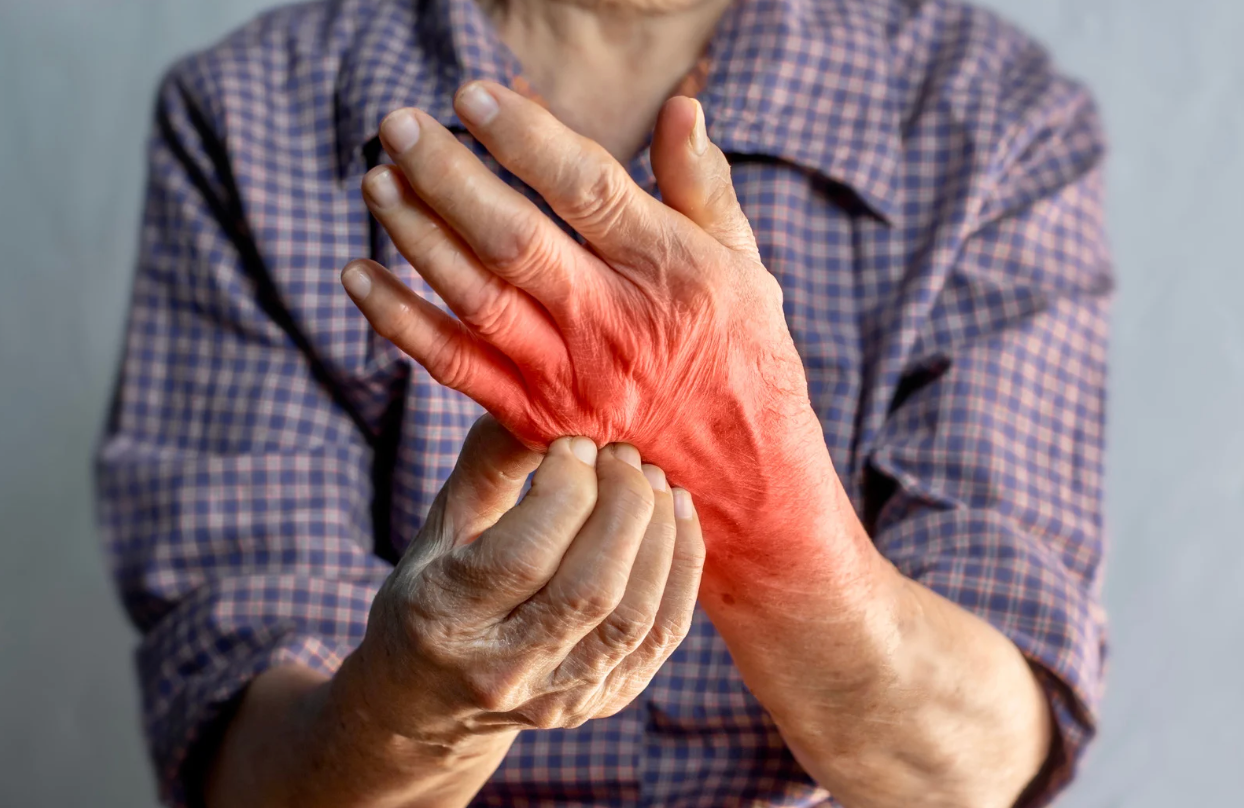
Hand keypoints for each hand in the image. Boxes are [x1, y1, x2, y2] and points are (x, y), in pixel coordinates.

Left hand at [340, 82, 873, 598]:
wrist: (738, 484)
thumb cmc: (743, 360)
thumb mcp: (746, 267)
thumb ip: (704, 188)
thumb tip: (680, 105)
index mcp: (669, 271)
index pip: (586, 188)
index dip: (525, 137)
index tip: (473, 95)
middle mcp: (611, 323)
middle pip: (513, 239)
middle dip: (447, 176)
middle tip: (398, 126)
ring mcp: (566, 375)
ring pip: (475, 296)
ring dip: (416, 236)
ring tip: (376, 182)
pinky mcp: (533, 416)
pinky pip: (454, 365)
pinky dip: (399, 321)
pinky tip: (357, 275)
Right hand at [351, 415, 703, 748]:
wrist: (428, 702)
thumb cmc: (432, 591)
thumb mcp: (441, 525)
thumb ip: (490, 463)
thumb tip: (545, 402)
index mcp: (444, 618)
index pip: (525, 555)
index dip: (566, 489)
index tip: (575, 442)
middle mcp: (503, 670)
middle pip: (591, 589)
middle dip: (624, 505)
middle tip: (622, 453)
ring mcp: (558, 696)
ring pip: (635, 616)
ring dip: (659, 534)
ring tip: (653, 478)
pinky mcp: (602, 701)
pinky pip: (662, 637)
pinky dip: (681, 570)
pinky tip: (677, 517)